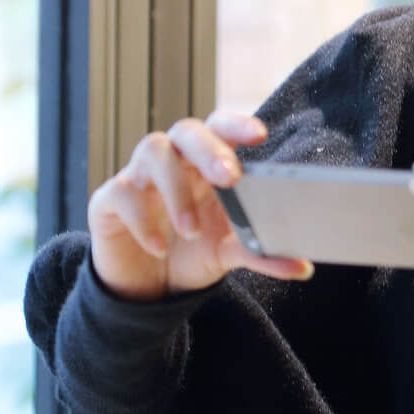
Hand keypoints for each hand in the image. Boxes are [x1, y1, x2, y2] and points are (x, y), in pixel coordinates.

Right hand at [87, 112, 315, 301]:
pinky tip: (158, 248)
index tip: (260, 135)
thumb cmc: (191, 254)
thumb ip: (261, 254)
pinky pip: (122, 193)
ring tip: (191, 230)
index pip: (220, 128)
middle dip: (209, 149)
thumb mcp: (228, 254)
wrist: (146, 288)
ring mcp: (139, 176)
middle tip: (228, 177)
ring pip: (153, 150)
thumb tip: (303, 267)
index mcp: (206, 164)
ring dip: (175, 188)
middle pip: (187, 130)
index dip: (237, 125)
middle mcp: (174, 161)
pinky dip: (142, 220)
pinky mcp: (110, 199)